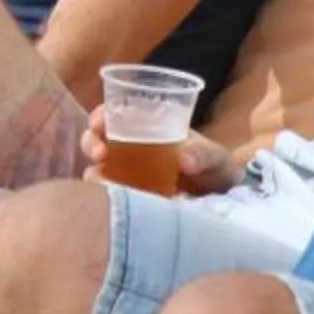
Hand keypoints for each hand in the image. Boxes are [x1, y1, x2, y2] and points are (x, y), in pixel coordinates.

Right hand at [80, 106, 239, 194]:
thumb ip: (203, 154)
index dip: (100, 116)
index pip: (113, 114)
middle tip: (101, 153)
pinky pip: (107, 193)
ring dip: (93, 171)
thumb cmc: (214, 168)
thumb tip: (184, 161)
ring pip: (96, 167)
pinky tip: (111, 198)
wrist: (221, 199)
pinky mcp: (128, 196)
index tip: (98, 124)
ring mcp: (126, 173)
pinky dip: (104, 194)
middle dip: (91, 143)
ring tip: (102, 180)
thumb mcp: (214, 157)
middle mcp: (128, 148)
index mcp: (145, 127)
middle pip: (95, 139)